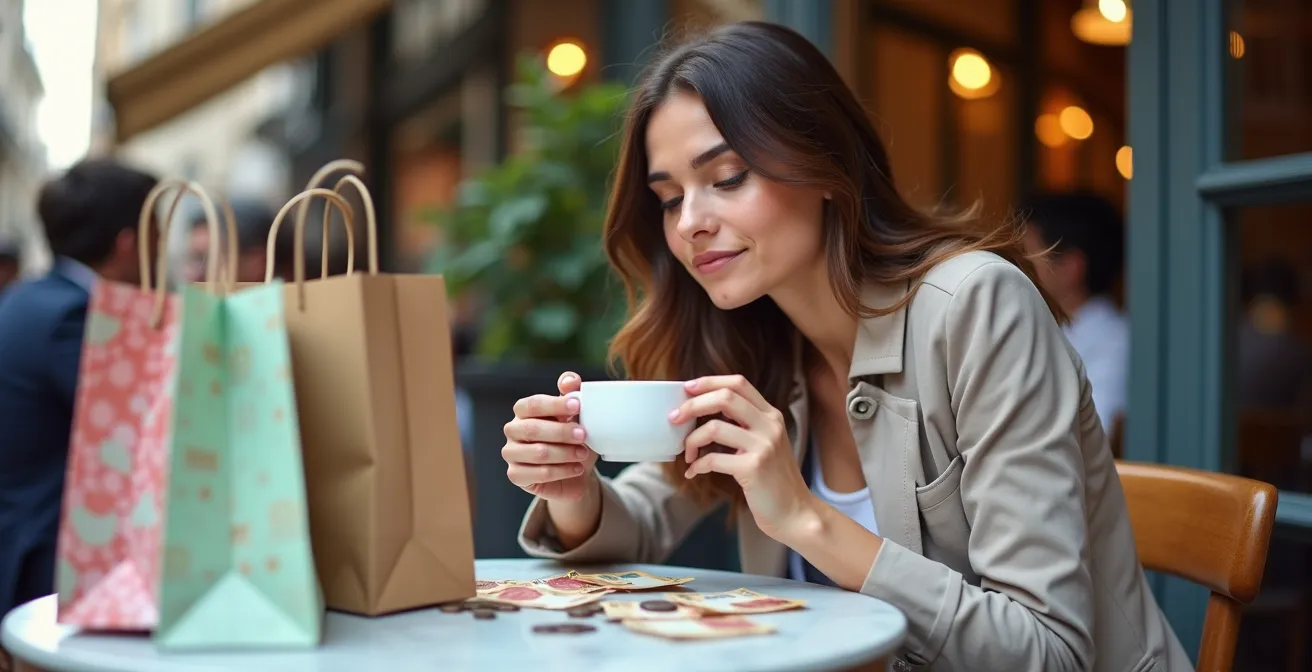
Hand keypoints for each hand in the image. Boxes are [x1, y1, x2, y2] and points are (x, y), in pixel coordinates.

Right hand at [502, 371, 597, 501]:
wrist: (576, 470)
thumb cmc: (573, 438)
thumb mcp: (577, 415)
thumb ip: (572, 394)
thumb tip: (570, 381)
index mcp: (523, 410)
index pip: (533, 404)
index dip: (555, 404)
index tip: (578, 405)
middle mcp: (513, 430)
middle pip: (532, 429)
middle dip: (561, 432)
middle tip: (583, 435)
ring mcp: (511, 453)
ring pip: (537, 453)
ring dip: (564, 453)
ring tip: (583, 454)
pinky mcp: (516, 475)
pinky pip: (538, 474)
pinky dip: (561, 471)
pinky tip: (576, 468)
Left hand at [670, 375, 814, 540]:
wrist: (795, 512)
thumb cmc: (773, 480)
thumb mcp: (765, 444)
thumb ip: (745, 425)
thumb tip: (704, 412)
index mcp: (771, 416)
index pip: (739, 383)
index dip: (709, 382)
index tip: (687, 388)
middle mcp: (770, 426)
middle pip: (725, 397)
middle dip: (693, 404)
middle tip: (674, 417)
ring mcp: (763, 446)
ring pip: (714, 427)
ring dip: (692, 440)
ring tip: (688, 453)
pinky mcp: (754, 468)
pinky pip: (713, 459)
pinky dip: (697, 465)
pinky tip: (694, 472)